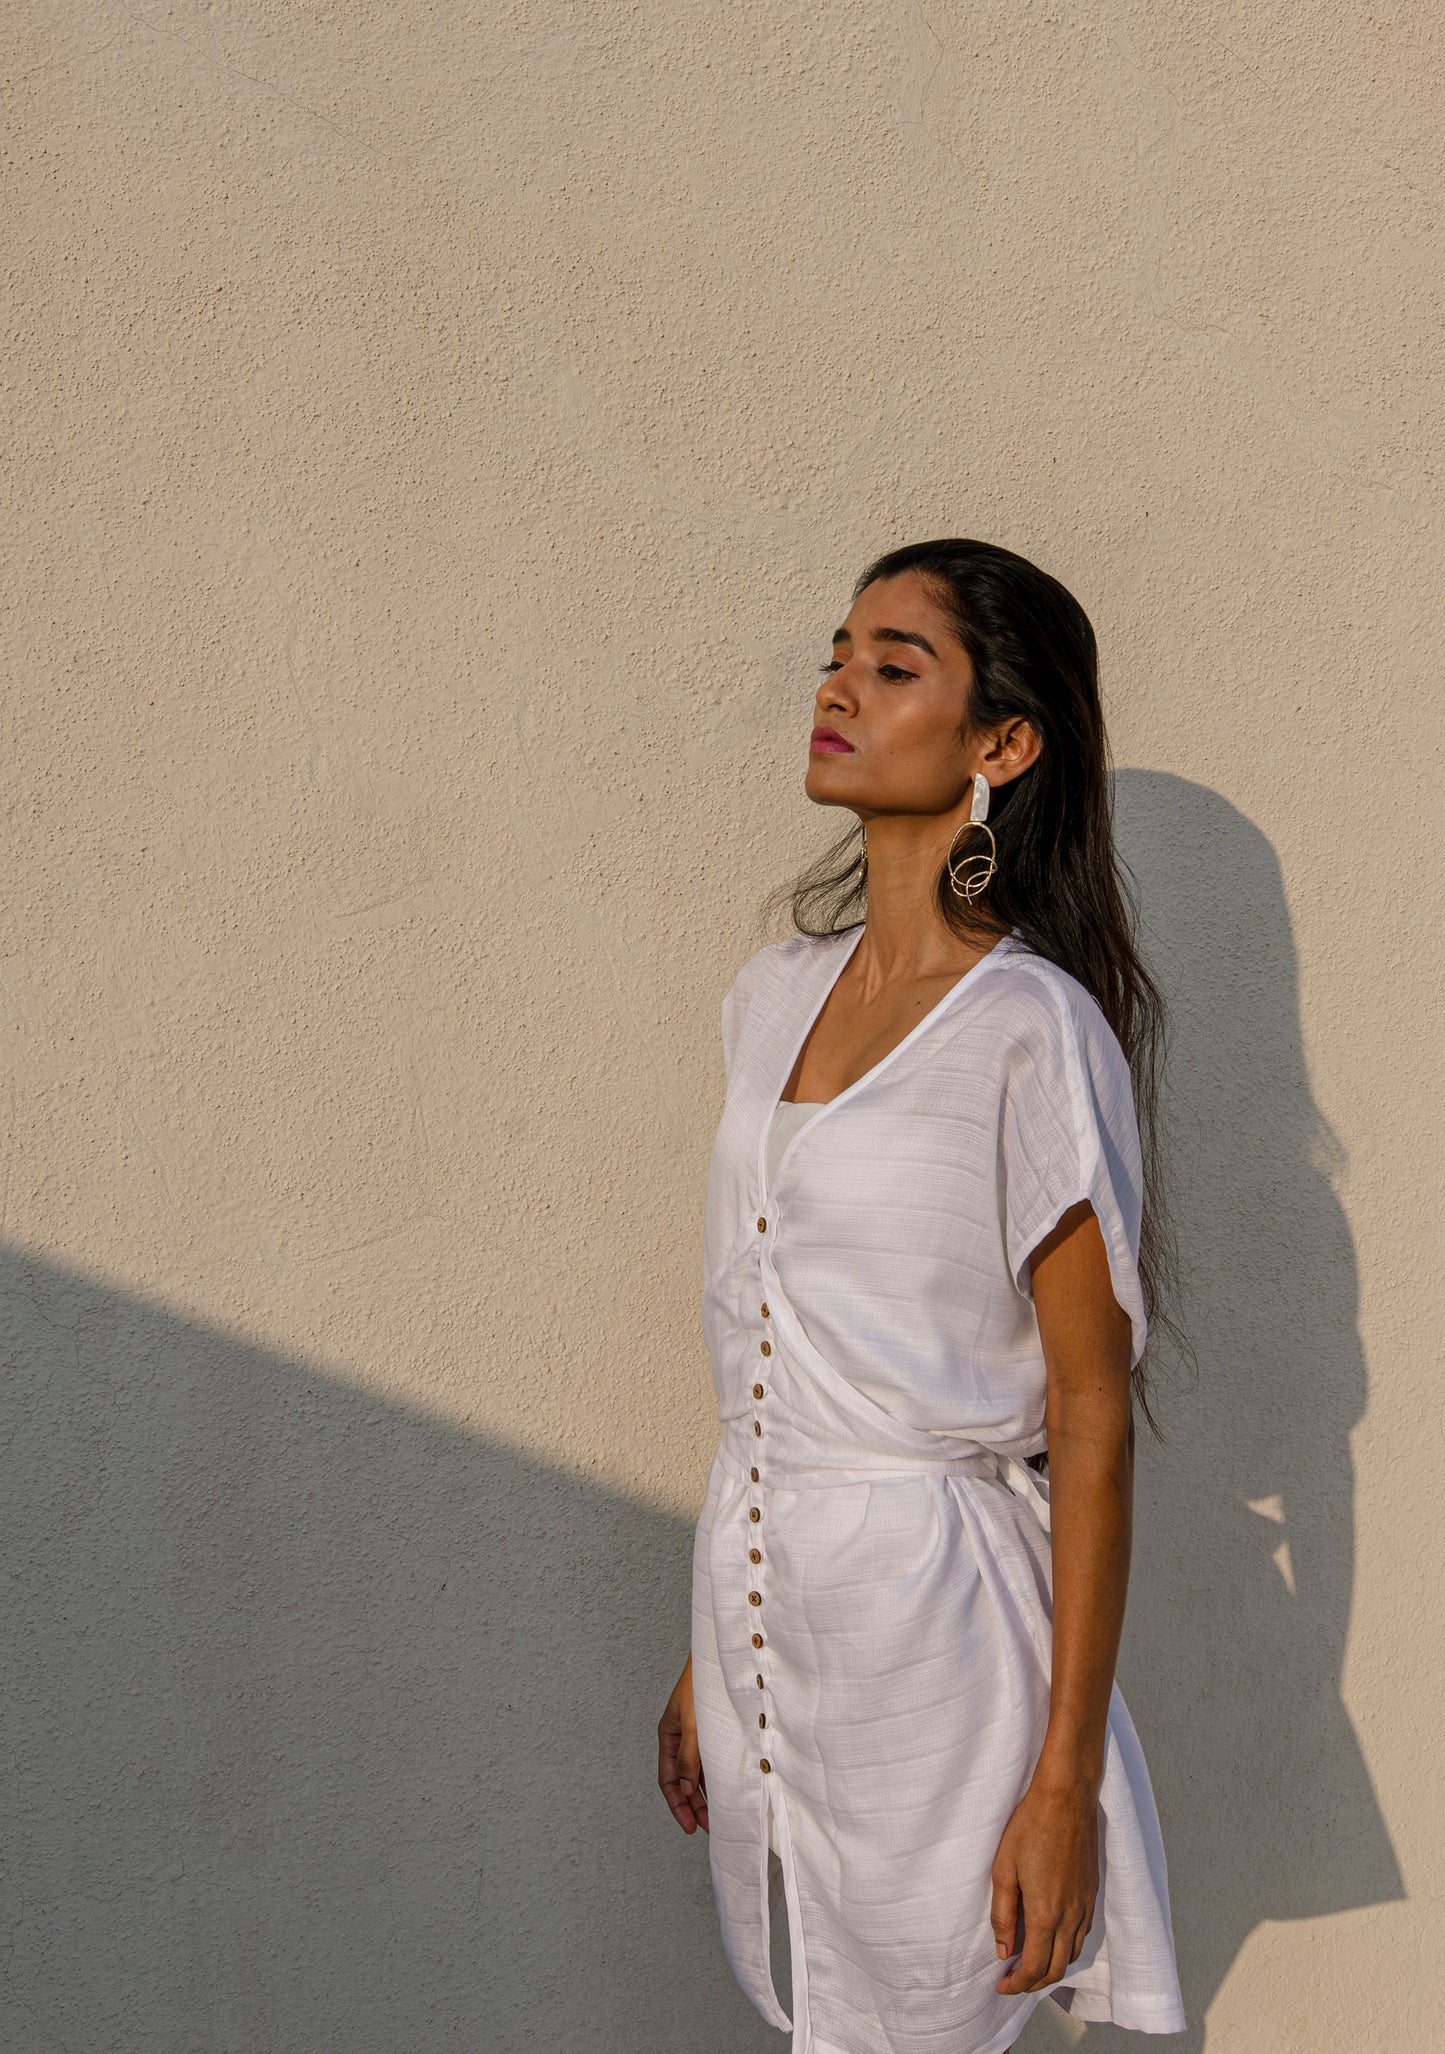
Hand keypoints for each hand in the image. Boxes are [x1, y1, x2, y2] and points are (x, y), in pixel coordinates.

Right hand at [657, 1655, 708, 1834]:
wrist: (718, 1659)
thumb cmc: (701, 1685)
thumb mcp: (693, 1723)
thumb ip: (690, 1756)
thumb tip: (688, 1788)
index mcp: (668, 1736)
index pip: (668, 1779)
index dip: (677, 1804)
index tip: (689, 1826)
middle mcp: (680, 1739)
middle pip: (683, 1780)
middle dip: (692, 1805)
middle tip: (704, 1828)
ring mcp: (695, 1736)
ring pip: (697, 1773)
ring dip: (705, 1794)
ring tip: (717, 1817)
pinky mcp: (710, 1732)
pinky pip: (710, 1761)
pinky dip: (715, 1777)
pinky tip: (725, 1790)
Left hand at [989, 1774, 1098, 1994]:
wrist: (1066, 1797)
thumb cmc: (1030, 1827)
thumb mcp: (1003, 1869)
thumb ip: (1002, 1914)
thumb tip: (1003, 1951)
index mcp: (1046, 1913)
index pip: (1034, 1967)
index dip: (1017, 1984)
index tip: (1001, 1986)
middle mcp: (1071, 1916)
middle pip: (1056, 1969)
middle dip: (1034, 1983)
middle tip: (1012, 1981)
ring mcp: (1086, 1905)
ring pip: (1072, 1953)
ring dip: (1051, 1966)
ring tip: (1028, 1962)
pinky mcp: (1092, 1892)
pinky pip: (1082, 1934)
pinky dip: (1066, 1947)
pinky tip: (1050, 1937)